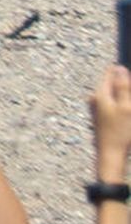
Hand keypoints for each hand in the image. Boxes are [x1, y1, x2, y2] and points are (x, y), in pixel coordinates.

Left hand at [92, 65, 130, 179]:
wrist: (110, 155)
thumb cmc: (119, 132)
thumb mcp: (126, 107)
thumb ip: (122, 86)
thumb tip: (119, 68)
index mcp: (99, 93)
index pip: (111, 72)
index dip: (125, 74)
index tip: (130, 87)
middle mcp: (95, 98)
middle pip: (114, 84)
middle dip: (126, 90)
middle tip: (128, 108)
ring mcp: (96, 107)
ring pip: (116, 96)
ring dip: (126, 101)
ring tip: (127, 116)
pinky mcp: (101, 116)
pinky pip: (115, 106)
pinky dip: (123, 109)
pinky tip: (127, 120)